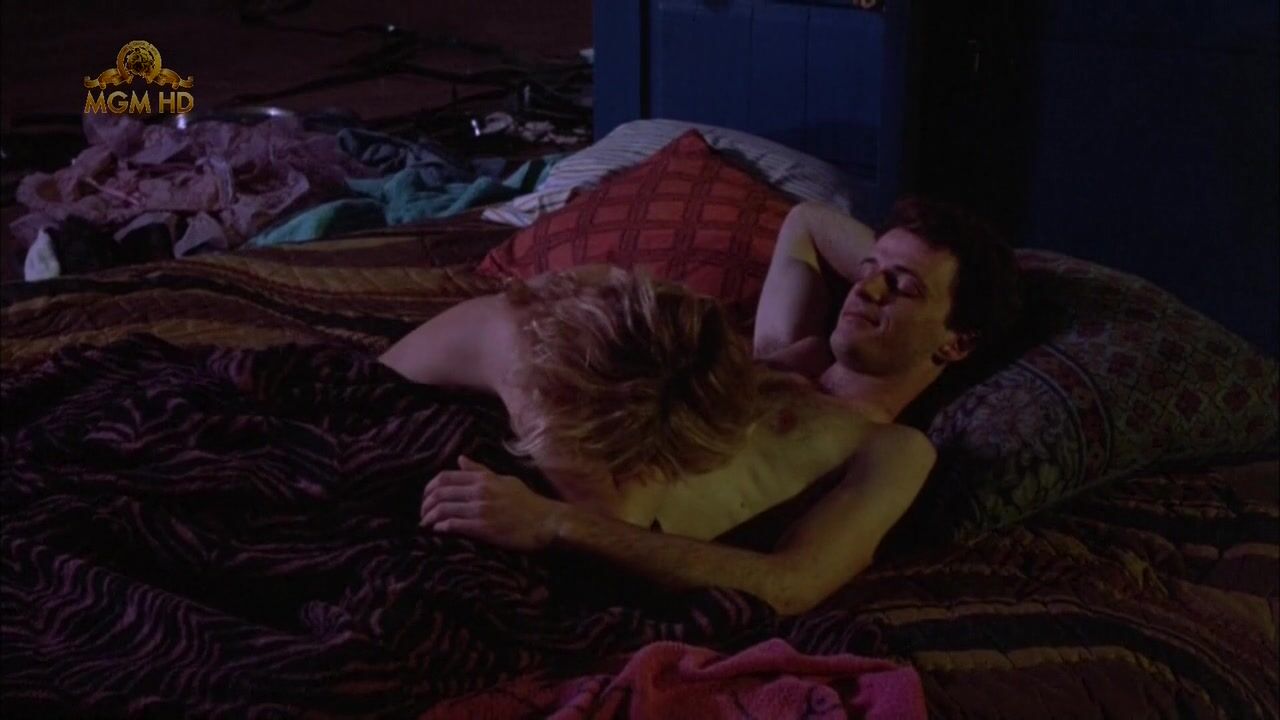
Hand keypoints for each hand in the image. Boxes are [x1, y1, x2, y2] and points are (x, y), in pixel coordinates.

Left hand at [420, 455, 565, 550]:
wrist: (545, 522)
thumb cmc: (527, 502)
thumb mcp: (504, 480)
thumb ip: (480, 471)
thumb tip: (460, 459)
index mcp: (483, 478)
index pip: (445, 477)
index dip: (430, 488)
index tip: (427, 498)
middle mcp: (479, 491)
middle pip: (440, 493)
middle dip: (426, 504)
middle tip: (423, 513)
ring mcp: (481, 510)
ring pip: (444, 509)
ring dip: (430, 517)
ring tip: (426, 524)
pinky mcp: (483, 528)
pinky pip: (454, 525)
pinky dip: (441, 527)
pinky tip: (438, 531)